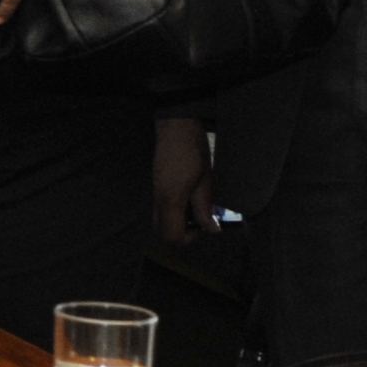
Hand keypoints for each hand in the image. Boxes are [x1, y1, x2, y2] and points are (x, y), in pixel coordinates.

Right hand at [152, 117, 217, 245]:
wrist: (176, 128)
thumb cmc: (192, 152)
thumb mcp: (206, 181)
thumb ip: (205, 208)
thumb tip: (211, 229)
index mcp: (171, 199)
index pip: (172, 234)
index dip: (188, 238)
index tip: (203, 229)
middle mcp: (158, 198)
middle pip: (161, 231)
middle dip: (179, 234)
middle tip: (198, 224)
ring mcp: (155, 191)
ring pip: (159, 220)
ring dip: (176, 223)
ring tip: (195, 211)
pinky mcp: (157, 185)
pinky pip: (160, 208)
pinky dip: (173, 212)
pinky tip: (188, 199)